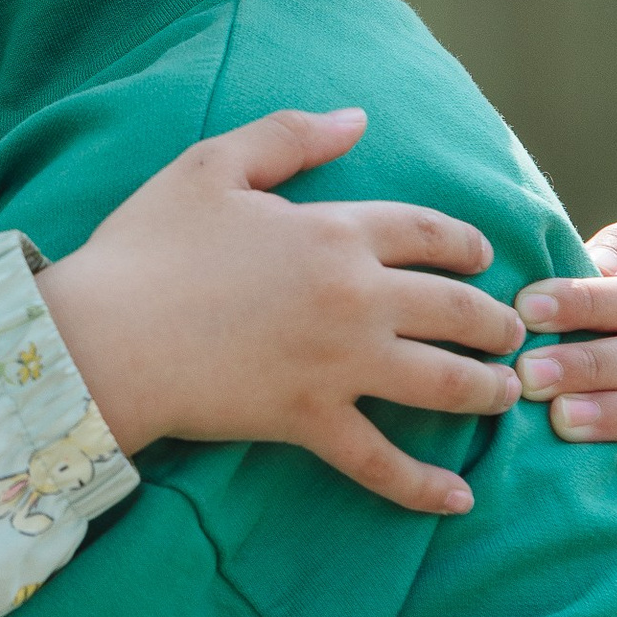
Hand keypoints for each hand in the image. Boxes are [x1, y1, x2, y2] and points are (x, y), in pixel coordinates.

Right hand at [35, 106, 525, 512]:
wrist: (105, 334)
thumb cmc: (149, 247)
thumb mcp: (212, 166)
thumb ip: (289, 137)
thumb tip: (357, 118)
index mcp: (336, 231)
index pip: (429, 233)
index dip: (466, 245)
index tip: (486, 259)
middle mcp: (356, 298)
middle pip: (454, 309)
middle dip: (494, 322)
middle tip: (512, 335)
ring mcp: (339, 366)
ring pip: (441, 382)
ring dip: (484, 391)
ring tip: (505, 396)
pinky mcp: (310, 421)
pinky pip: (381, 460)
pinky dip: (423, 485)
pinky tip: (459, 498)